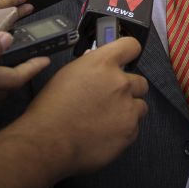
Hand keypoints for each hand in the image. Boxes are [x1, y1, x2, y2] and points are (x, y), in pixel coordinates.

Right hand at [16, 37, 148, 175]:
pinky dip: (123, 129)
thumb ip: (89, 66)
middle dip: (128, 89)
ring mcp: (127, 108)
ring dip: (128, 110)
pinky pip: (134, 127)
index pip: (131, 46)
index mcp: (103, 64)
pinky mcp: (130, 131)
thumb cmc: (51, 110)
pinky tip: (104, 131)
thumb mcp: (67, 75)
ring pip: (140, 105)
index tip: (127, 58)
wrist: (48, 141)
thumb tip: (97, 63)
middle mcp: (119, 83)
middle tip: (110, 98)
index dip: (129, 52)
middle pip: (140, 81)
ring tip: (106, 118)